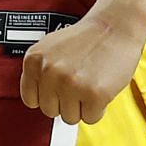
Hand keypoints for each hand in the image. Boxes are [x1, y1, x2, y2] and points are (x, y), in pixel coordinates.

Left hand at [19, 8, 145, 124]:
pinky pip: (91, 118)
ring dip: (82, 106)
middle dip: (65, 102)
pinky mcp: (94, 94)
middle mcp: (49, 72)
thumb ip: (41, 72)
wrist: (114, 27)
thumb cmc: (86, 38)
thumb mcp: (50, 49)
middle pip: (49, 111)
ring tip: (89, 82)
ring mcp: (71, 84)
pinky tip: (100, 87)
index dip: (48, 96)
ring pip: (70, 118)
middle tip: (78, 83)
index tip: (58, 90)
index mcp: (34, 61)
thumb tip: (38, 101)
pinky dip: (98, 108)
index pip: (30, 99)